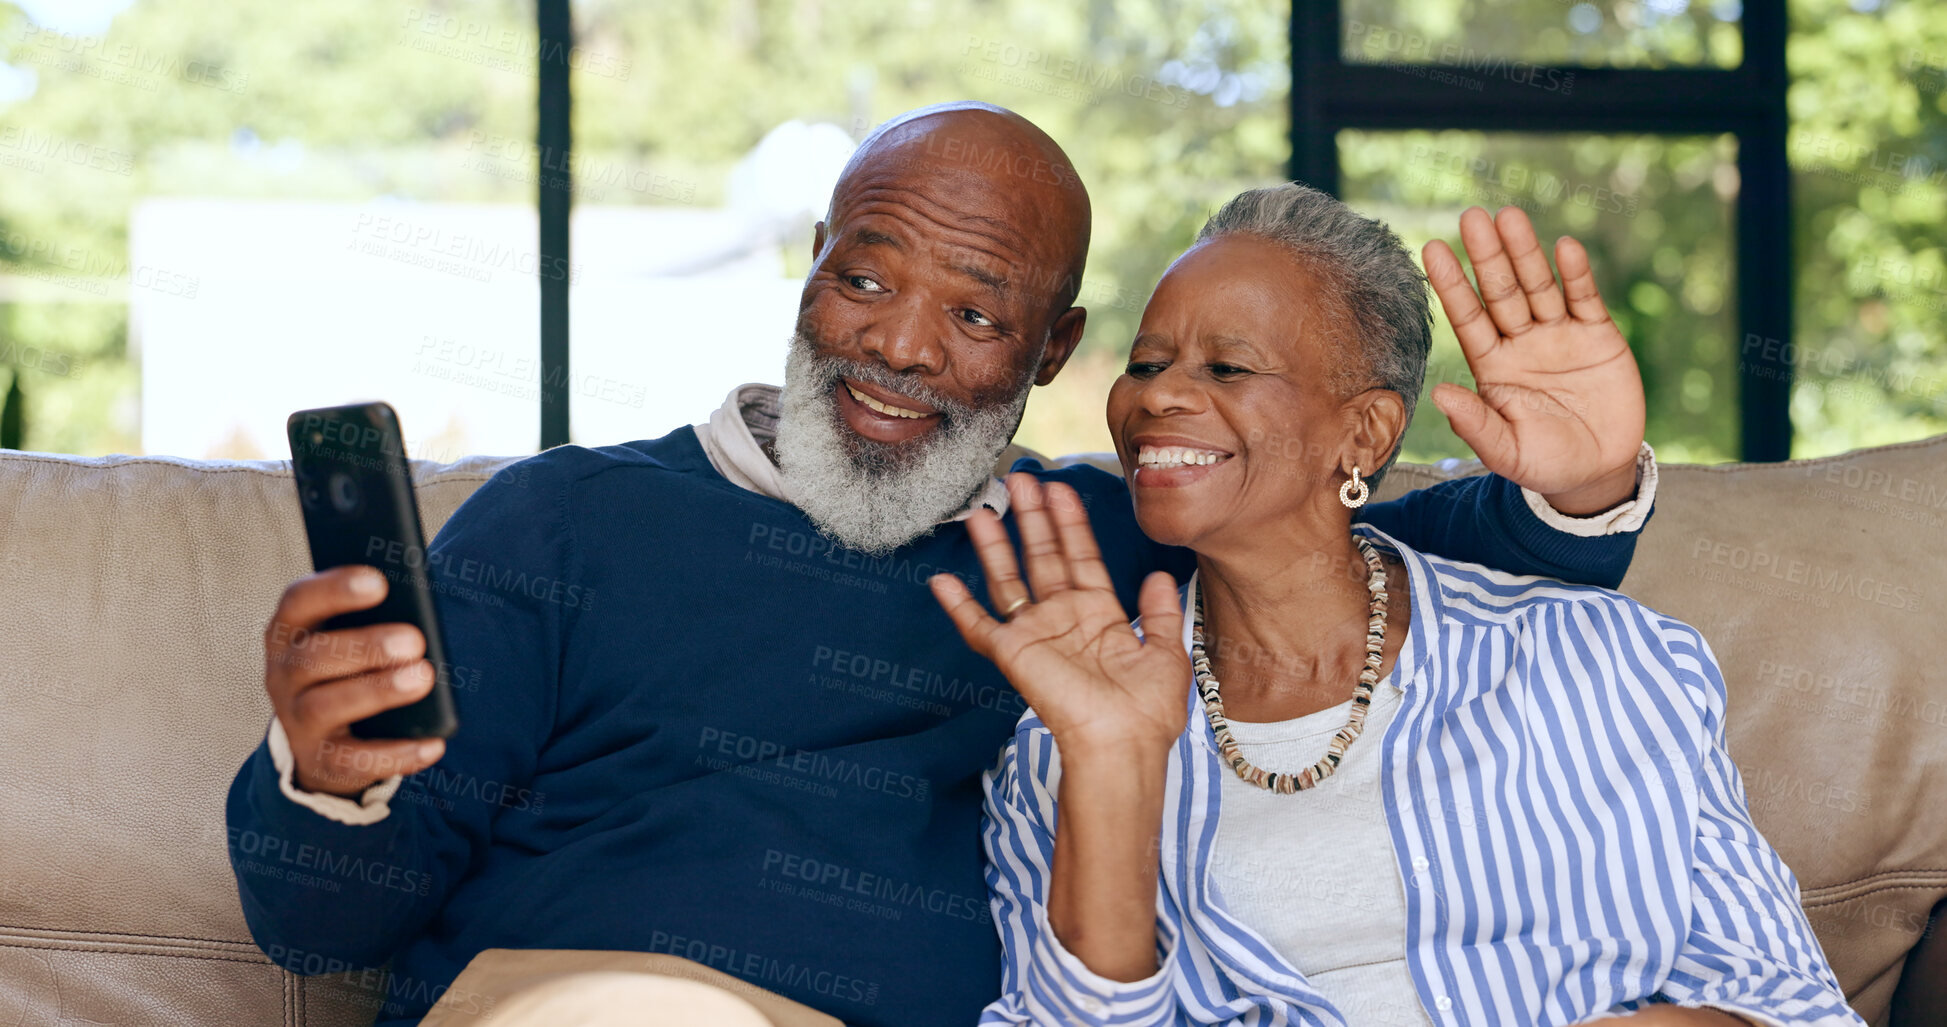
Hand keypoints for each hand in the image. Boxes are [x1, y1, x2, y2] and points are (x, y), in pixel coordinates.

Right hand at [263, 565, 445, 796]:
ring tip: (423, 678)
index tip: (379, 581)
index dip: (335, 589)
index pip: (299, 602)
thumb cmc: (346, 670)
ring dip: (377, 691)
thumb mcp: (349, 639)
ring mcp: (297, 720)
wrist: (320, 741)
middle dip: (365, 646)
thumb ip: (376, 619)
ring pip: (326, 706)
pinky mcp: (321, 760)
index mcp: (291, 633)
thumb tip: (421, 613)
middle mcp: (284, 674)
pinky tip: (434, 743)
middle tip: (415, 640)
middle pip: (313, 656)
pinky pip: (355, 761)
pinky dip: (397, 753)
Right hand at [928, 474, 1189, 754]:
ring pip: (1009, 579)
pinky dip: (957, 606)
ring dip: (996, 544)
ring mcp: (1036, 635)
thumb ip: (1161, 613)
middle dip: (1032, 518)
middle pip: (1042, 558)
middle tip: (1020, 479)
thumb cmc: (1148, 711)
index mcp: (1100, 616)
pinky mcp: (1013, 655)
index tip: (1060, 489)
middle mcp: (1064, 620)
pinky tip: (941, 580)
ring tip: (984, 508)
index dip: (1070, 523)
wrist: (1123, 745)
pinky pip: (979, 627)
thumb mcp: (1167, 653)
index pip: (1081, 557)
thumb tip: (1159, 577)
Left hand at [1423, 206, 1645, 514]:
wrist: (1597, 472)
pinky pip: (1584, 299)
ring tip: (1510, 216)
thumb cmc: (1543, 463)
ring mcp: (1559, 335)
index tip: (1432, 248)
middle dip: (1487, 255)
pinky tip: (1564, 248)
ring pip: (1538, 286)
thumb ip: (1475, 423)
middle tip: (1472, 216)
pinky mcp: (1598, 336)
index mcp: (1492, 365)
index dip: (1452, 284)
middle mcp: (1521, 342)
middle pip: (1501, 291)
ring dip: (1525, 253)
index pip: (1467, 317)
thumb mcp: (1506, 451)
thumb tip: (1438, 393)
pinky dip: (1576, 275)